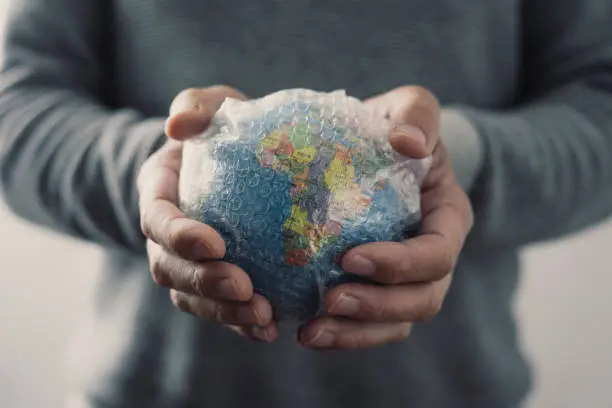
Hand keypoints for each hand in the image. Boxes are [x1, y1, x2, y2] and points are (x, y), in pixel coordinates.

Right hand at [138, 86, 277, 341]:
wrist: (232, 162)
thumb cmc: (221, 131)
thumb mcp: (211, 106)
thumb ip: (194, 106)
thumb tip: (177, 124)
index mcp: (159, 195)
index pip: (157, 221)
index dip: (179, 236)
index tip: (214, 243)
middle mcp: (165, 237)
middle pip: (170, 269)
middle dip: (204, 283)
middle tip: (245, 288)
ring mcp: (186, 263)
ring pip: (192, 298)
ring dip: (224, 313)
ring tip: (264, 317)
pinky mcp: (212, 281)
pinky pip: (219, 310)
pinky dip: (240, 324)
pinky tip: (271, 329)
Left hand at [299, 86, 473, 348]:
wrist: (379, 152)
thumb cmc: (394, 129)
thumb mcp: (409, 107)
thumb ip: (417, 113)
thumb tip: (408, 143)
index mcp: (448, 219)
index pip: (438, 254)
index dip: (401, 265)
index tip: (351, 258)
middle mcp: (434, 258)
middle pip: (421, 300)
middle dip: (377, 307)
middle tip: (329, 301)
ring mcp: (407, 281)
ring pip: (395, 323)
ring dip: (355, 333)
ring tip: (309, 332)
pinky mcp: (377, 291)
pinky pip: (368, 326)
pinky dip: (340, 334)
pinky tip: (302, 330)